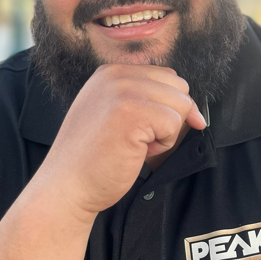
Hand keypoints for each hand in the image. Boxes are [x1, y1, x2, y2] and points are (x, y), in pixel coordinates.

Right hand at [36, 64, 205, 218]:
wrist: (66, 187)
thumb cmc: (93, 158)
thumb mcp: (113, 113)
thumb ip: (144, 100)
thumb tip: (194, 110)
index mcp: (110, 72)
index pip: (166, 76)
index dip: (169, 105)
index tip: (153, 127)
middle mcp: (116, 76)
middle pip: (178, 87)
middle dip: (170, 117)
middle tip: (139, 138)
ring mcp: (123, 92)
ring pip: (180, 105)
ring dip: (166, 132)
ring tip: (135, 145)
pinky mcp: (132, 113)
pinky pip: (174, 124)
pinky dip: (163, 145)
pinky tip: (135, 151)